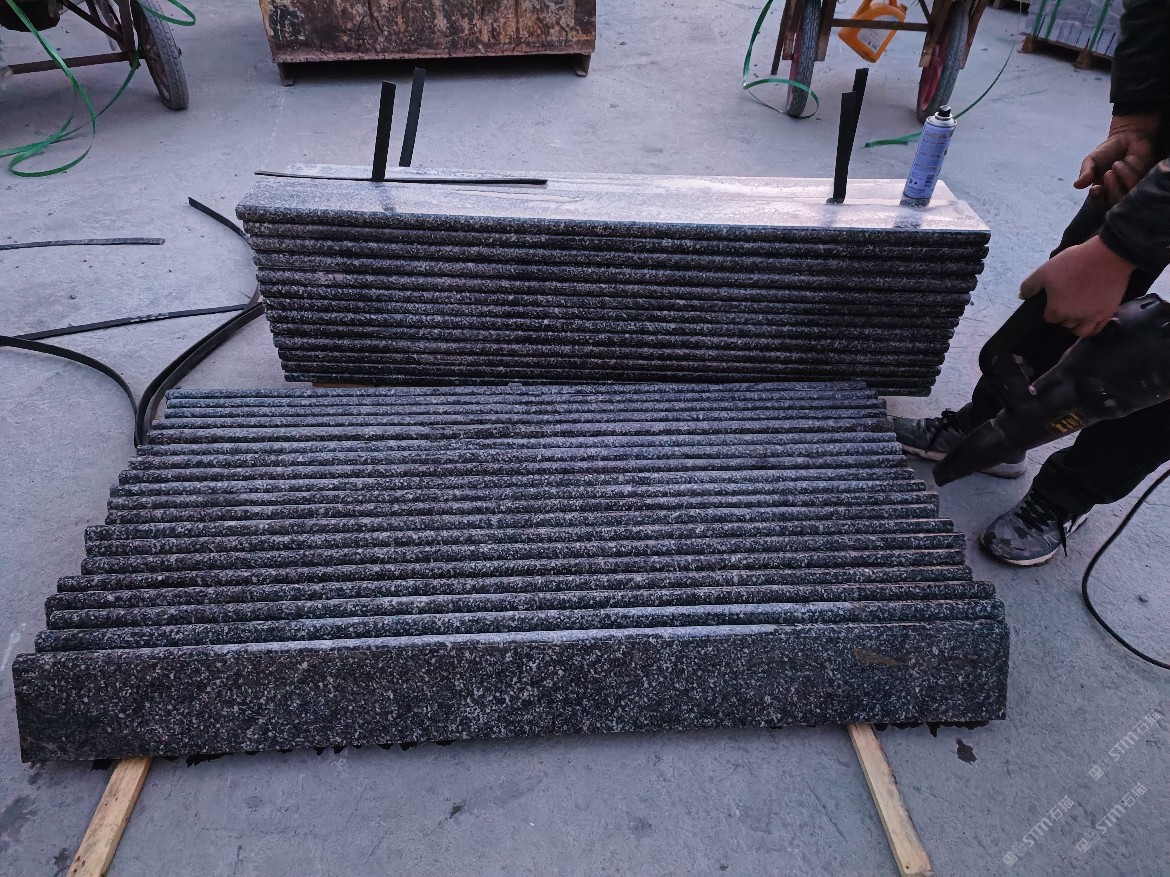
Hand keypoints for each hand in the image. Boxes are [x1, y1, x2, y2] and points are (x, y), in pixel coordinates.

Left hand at [1019, 236, 1134, 336]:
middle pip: (1065, 323)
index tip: (1054, 300)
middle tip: (1067, 302)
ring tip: (1077, 314)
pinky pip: (1098, 328)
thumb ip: (1030, 286)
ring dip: (1076, 325)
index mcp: (1056, 311)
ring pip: (1081, 330)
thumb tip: (1022, 296)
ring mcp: (1092, 318)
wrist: (1107, 256)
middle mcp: (1074, 319)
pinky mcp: (1108, 313)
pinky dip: (1092, 327)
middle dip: (1063, 315)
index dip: (1050, 309)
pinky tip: (1090, 320)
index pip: (1049, 318)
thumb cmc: (1073, 263)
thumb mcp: (1044, 271)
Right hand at [1074, 113, 1160, 205]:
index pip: (1098, 201)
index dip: (1097, 198)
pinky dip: (1130, 173)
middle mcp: (1116, 191)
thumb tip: (1076, 185)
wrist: (1128, 136)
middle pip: (1113, 202)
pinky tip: (1127, 161)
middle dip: (1110, 188)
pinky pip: (1138, 185)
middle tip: (1108, 173)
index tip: (1096, 188)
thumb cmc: (1108, 150)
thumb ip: (1085, 172)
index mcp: (1101, 189)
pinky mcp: (1144, 180)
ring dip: (1120, 180)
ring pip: (1126, 195)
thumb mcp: (1091, 160)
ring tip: (1117, 164)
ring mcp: (1130, 187)